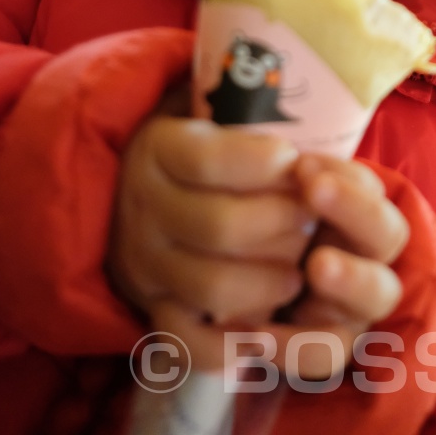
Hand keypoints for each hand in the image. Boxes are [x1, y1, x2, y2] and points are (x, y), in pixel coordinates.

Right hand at [108, 114, 315, 367]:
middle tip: (310, 220)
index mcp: (157, 148)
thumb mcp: (204, 107)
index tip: (295, 160)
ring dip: (268, 280)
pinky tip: (267, 323)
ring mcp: (144, 262)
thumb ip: (243, 102)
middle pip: (219, 226)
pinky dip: (232, 342)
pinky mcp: (151, 306)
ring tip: (298, 269)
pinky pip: (189, 339)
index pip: (209, 159)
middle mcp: (143, 206)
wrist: (124, 188)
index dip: (261, 163)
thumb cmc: (194, 141)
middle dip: (280, 224)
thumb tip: (293, 93)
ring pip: (211, 285)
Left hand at [262, 153, 409, 379]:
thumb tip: (275, 157)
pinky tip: (257, 334)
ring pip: (378, 294)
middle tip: (317, 191)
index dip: (344, 177)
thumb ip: (282, 184)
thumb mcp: (271, 201)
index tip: (302, 166)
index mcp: (356, 211)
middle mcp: (369, 255)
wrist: (241, 288)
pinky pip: (328, 352)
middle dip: (355, 209)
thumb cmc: (261, 230)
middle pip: (387, 232)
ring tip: (317, 264)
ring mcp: (358, 304)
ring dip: (352, 276)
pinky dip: (296, 344)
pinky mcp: (332, 345)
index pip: (369, 187)